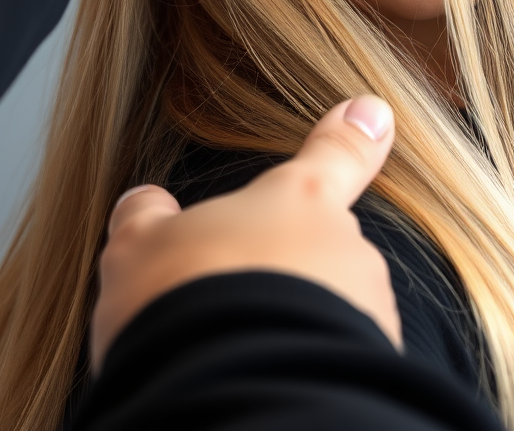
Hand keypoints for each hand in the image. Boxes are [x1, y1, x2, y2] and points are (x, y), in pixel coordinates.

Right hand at [90, 96, 399, 372]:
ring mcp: (369, 310)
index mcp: (297, 200)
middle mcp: (346, 248)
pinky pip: (338, 359)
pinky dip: (308, 366)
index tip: (373, 114)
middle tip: (227, 305)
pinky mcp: (375, 370)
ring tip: (239, 353)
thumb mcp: (138, 249)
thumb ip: (148, 218)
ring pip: (333, 308)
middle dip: (285, 270)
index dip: (352, 134)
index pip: (335, 154)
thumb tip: (146, 204)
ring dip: (295, 322)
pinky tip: (266, 385)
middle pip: (321, 248)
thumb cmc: (183, 306)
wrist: (228, 398)